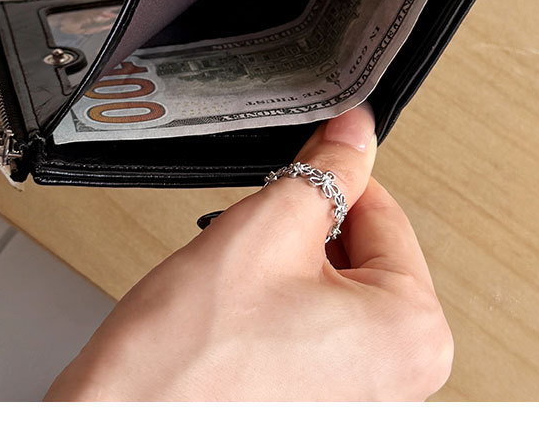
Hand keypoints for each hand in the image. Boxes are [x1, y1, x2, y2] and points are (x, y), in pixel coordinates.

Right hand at [48, 106, 452, 401]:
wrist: (125, 429)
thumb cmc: (189, 366)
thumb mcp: (268, 229)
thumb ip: (325, 170)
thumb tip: (356, 130)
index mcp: (414, 333)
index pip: (384, 211)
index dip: (328, 181)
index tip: (296, 167)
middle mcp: (405, 382)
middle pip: (361, 255)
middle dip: (303, 237)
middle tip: (253, 250)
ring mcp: (365, 406)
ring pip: (333, 295)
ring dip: (287, 278)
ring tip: (239, 297)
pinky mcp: (325, 415)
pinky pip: (316, 339)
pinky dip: (279, 320)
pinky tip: (239, 328)